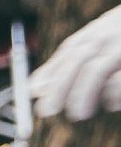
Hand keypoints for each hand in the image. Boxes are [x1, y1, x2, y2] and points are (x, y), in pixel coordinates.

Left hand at [32, 5, 120, 120]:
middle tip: (49, 110)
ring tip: (77, 114)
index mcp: (97, 32)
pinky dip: (115, 92)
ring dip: (83, 92)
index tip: (34, 96)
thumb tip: (34, 87)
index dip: (50, 74)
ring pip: (97, 68)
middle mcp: (109, 36)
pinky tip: (111, 106)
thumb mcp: (97, 41)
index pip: (69, 52)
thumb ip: (67, 62)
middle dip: (60, 86)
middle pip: (78, 60)